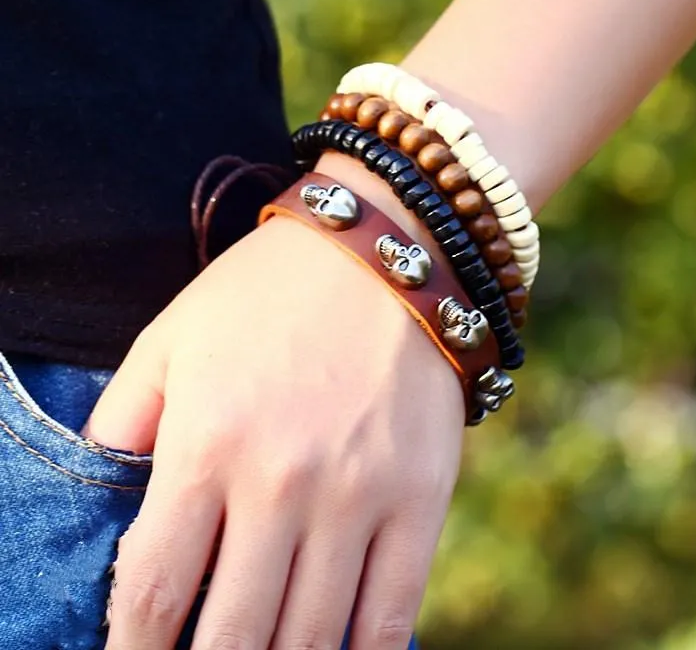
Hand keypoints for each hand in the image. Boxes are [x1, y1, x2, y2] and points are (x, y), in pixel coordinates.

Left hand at [84, 195, 464, 648]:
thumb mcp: (177, 331)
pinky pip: (392, 611)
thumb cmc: (272, 290)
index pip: (152, 589)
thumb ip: (127, 409)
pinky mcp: (421, 496)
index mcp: (208, 442)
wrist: (386, 252)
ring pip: (312, 636)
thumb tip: (107, 475)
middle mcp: (282, 482)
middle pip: (232, 634)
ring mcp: (359, 495)